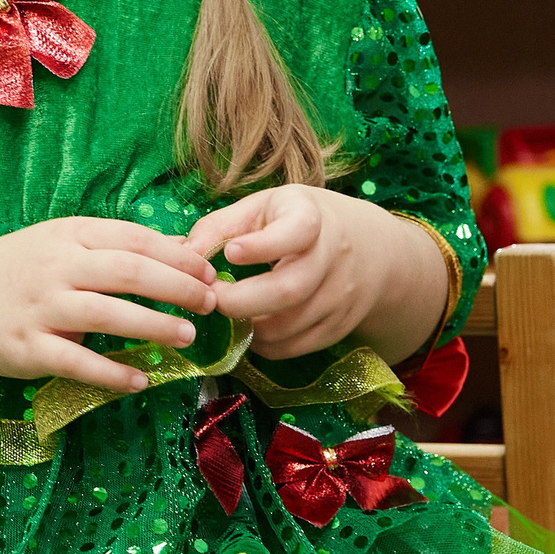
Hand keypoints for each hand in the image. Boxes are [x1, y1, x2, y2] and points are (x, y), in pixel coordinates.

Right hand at [0, 217, 220, 393]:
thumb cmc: (10, 271)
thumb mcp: (53, 244)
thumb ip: (105, 249)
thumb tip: (176, 258)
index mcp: (66, 235)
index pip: (132, 238)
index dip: (177, 255)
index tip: (209, 272)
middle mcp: (55, 267)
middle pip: (128, 272)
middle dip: (178, 288)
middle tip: (211, 304)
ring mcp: (40, 308)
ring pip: (108, 315)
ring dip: (154, 326)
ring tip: (188, 338)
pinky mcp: (27, 348)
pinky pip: (78, 363)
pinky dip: (113, 373)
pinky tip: (141, 379)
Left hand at [183, 187, 438, 360]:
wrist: (372, 250)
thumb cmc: (301, 221)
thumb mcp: (265, 206)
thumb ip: (221, 225)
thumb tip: (181, 253)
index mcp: (312, 218)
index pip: (297, 232)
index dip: (262, 245)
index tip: (232, 252)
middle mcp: (333, 259)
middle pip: (288, 290)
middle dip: (240, 301)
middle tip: (209, 298)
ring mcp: (339, 297)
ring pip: (290, 325)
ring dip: (248, 327)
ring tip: (225, 313)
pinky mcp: (338, 327)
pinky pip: (296, 347)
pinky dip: (265, 345)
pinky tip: (248, 328)